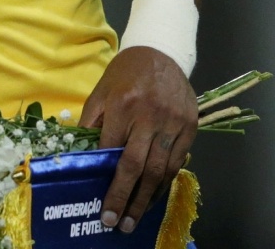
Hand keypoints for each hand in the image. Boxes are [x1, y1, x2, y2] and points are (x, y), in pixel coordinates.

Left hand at [80, 46, 196, 232]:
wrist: (161, 51)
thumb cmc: (125, 73)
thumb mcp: (101, 91)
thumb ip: (92, 122)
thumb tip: (83, 156)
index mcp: (123, 104)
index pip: (112, 150)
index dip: (105, 180)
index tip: (100, 204)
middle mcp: (150, 114)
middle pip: (137, 166)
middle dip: (126, 198)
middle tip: (116, 222)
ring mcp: (174, 121)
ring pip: (161, 169)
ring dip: (148, 198)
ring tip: (135, 218)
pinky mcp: (191, 125)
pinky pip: (178, 161)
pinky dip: (165, 182)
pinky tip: (154, 196)